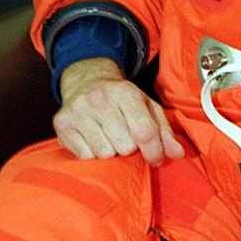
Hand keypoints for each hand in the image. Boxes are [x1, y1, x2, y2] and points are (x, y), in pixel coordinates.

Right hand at [54, 57, 184, 165]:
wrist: (87, 82)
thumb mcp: (147, 107)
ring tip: (109, 137)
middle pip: (125, 146)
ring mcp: (79, 111)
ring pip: (104, 153)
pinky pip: (85, 156)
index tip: (156, 159)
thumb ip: (164, 131)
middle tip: (125, 138)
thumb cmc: (122, 100)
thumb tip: (178, 154)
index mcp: (125, 92)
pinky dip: (92, 153)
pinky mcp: (62, 123)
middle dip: (129, 148)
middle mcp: (99, 99)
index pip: (144, 132)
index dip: (154, 151)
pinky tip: (93, 138)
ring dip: (110, 151)